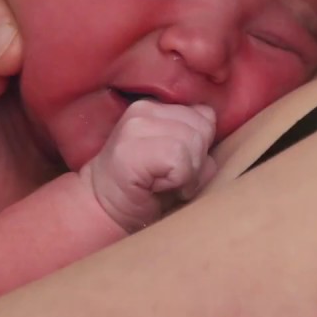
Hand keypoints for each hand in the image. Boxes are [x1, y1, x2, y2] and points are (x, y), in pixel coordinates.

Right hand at [79, 100, 218, 231]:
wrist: (102, 210)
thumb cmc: (144, 189)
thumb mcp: (178, 160)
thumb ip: (198, 146)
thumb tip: (214, 151)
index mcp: (157, 107)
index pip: (205, 114)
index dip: (202, 146)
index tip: (179, 165)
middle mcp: (145, 109)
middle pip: (203, 127)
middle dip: (198, 160)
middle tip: (173, 179)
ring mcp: (136, 126)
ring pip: (193, 142)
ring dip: (189, 173)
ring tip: (166, 184)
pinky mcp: (131, 149)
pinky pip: (179, 160)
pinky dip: (179, 180)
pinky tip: (159, 188)